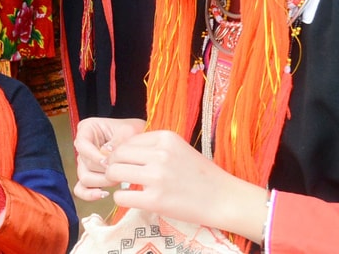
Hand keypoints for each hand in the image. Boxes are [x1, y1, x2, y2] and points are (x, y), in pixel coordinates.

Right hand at [72, 117, 145, 201]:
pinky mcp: (89, 175)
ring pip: (84, 178)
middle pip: (84, 164)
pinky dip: (89, 194)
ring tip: (117, 180)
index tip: (107, 162)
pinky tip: (104, 194)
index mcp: (87, 129)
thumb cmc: (133, 132)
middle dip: (102, 171)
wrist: (141, 140)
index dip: (94, 156)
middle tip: (119, 171)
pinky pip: (81, 189)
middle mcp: (83, 146)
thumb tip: (106, 154)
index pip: (82, 145)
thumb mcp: (128, 130)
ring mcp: (85, 162)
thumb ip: (117, 141)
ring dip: (102, 182)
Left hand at [103, 130, 268, 240]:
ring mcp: (156, 177)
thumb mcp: (179, 149)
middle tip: (119, 174)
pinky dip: (122, 197)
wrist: (224, 199)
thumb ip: (153, 147)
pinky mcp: (155, 200)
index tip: (126, 162)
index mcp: (166, 138)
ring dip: (115, 180)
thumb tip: (118, 149)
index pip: (127, 140)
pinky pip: (121, 195)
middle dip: (113, 164)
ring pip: (114, 172)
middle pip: (117, 154)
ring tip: (125, 185)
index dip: (122, 152)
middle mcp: (160, 154)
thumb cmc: (202, 175)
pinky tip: (133, 198)